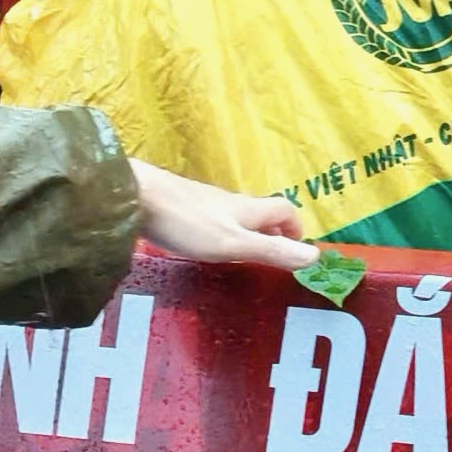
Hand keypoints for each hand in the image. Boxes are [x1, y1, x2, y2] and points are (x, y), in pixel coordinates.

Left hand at [132, 161, 317, 269]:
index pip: (283, 210)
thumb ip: (271, 251)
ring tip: (242, 254)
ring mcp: (205, 202)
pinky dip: (222, 231)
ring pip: (236, 215)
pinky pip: (213, 218)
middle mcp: (230, 202)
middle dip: (272, 231)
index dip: (295, 226)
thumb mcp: (234, 245)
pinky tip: (206, 244)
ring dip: (247, 232)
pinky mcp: (183, 205)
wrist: (136, 196)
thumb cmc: (188, 223)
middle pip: (260, 213)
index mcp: (248, 210)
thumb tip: (315, 255)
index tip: (297, 246)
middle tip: (272, 255)